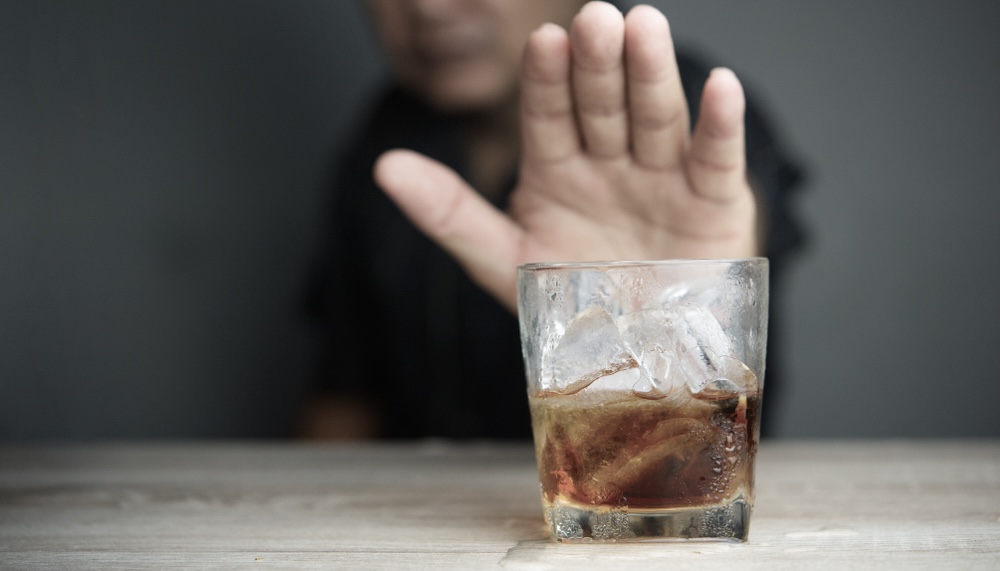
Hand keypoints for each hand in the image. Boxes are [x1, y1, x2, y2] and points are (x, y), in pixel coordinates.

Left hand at [374, 1, 756, 311]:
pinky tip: (718, 86)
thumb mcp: (504, 261)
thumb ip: (449, 214)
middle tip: (595, 20)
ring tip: (645, 30)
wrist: (639, 364)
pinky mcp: (715, 201)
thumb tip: (386, 168)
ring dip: (652, 76)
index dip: (546, 81)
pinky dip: (720, 126)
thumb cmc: (573, 308)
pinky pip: (717, 160)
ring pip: (655, 120)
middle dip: (598, 65)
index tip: (544, 43)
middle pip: (602, 106)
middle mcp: (610, 163)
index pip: (547, 115)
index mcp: (558, 169)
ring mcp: (663, 178)